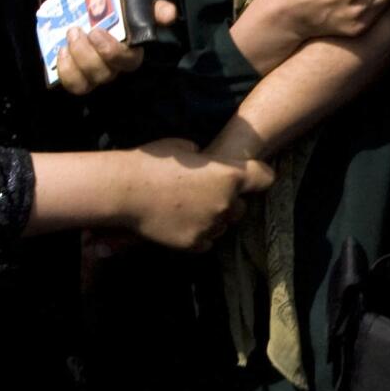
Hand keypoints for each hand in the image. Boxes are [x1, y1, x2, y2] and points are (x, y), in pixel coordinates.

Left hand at [48, 0, 177, 95]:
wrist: (69, 5)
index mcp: (133, 22)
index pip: (156, 18)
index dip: (162, 16)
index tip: (166, 13)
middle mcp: (123, 49)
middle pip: (128, 63)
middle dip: (110, 51)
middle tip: (92, 31)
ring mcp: (103, 65)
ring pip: (102, 76)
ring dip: (85, 59)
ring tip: (72, 36)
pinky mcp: (82, 75)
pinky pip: (79, 84)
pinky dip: (69, 72)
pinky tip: (62, 52)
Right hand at [121, 139, 274, 251]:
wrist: (125, 191)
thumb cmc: (153, 163)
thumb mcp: (183, 147)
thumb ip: (203, 158)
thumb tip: (203, 161)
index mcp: (229, 175)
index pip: (265, 177)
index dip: (258, 176)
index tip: (251, 179)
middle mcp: (226, 203)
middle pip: (241, 207)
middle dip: (229, 202)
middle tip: (204, 195)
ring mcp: (210, 225)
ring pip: (221, 226)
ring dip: (211, 219)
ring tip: (185, 209)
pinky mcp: (193, 243)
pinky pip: (205, 241)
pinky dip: (196, 234)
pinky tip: (176, 223)